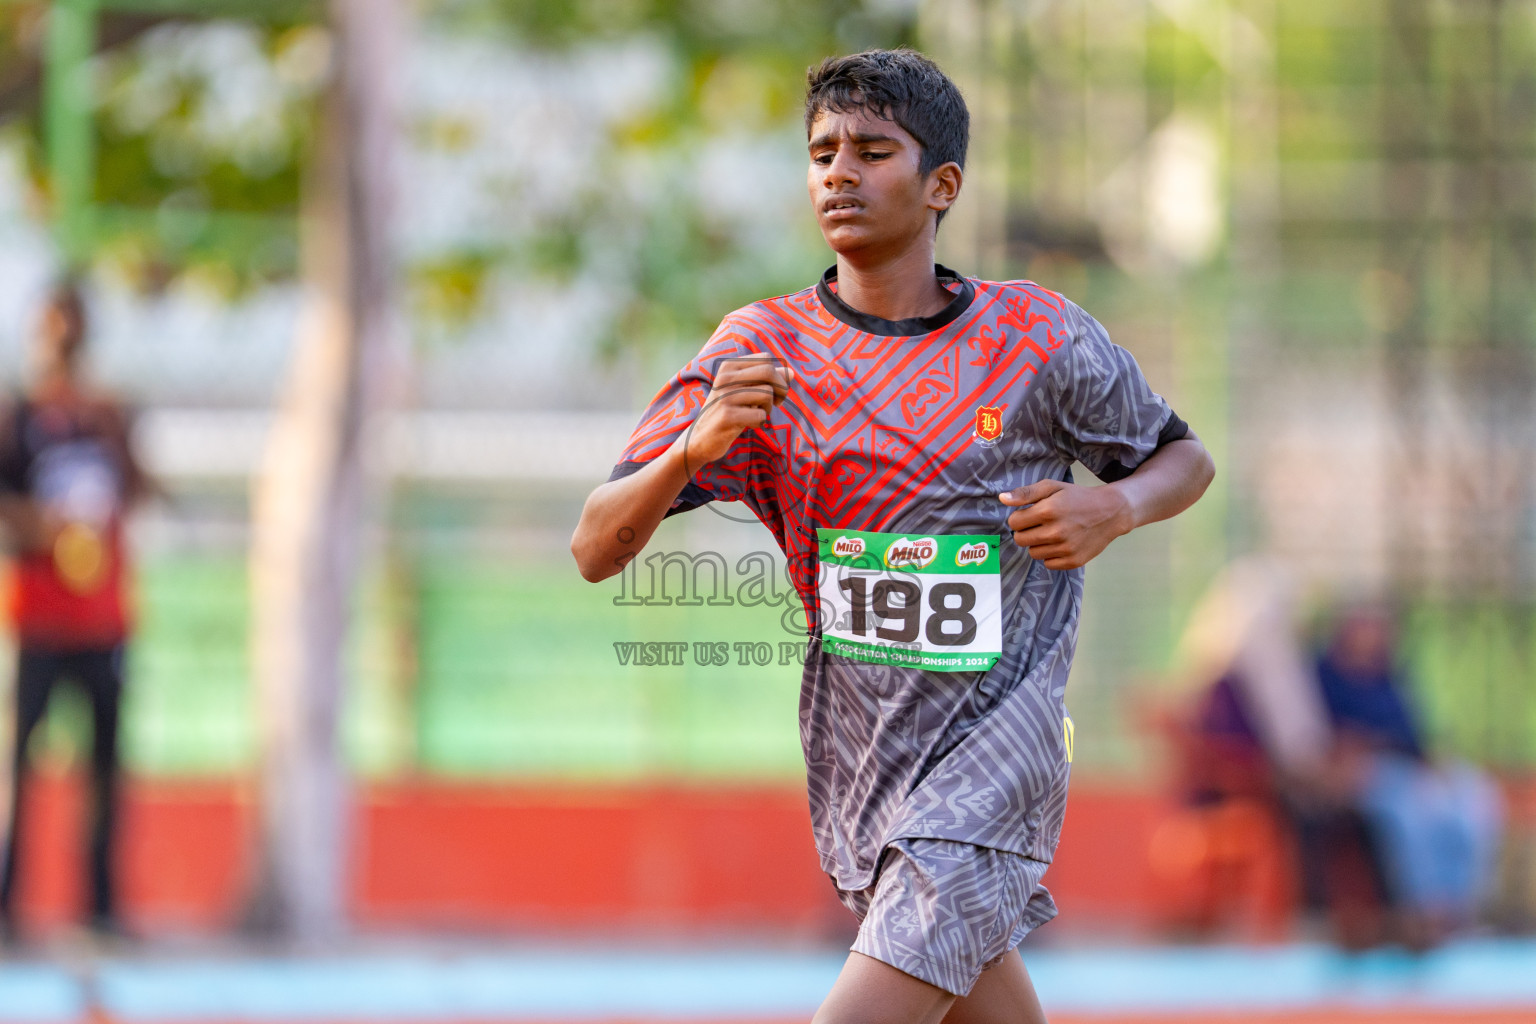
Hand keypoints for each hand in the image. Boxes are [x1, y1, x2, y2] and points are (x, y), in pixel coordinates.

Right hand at [683, 353, 794, 468]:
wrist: (699, 439)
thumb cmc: (728, 413)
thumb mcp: (746, 392)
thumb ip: (767, 381)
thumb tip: (791, 372)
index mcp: (728, 366)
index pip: (766, 359)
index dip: (778, 375)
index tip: (775, 391)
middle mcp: (725, 378)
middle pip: (768, 372)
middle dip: (780, 388)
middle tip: (776, 403)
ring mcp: (724, 396)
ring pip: (766, 394)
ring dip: (768, 408)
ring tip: (755, 414)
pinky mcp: (726, 416)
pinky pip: (760, 414)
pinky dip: (760, 421)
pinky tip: (748, 424)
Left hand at [1000, 479, 1131, 568]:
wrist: (1110, 512)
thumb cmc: (1077, 497)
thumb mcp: (1052, 487)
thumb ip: (1026, 493)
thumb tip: (1002, 499)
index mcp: (1048, 511)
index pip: (1014, 522)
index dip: (1020, 517)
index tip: (1031, 514)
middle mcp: (1056, 532)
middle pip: (1020, 540)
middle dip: (1026, 531)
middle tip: (1041, 524)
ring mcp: (1065, 549)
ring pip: (1033, 553)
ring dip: (1038, 543)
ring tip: (1053, 532)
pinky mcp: (1073, 561)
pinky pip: (1048, 564)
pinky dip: (1051, 555)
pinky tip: (1062, 543)